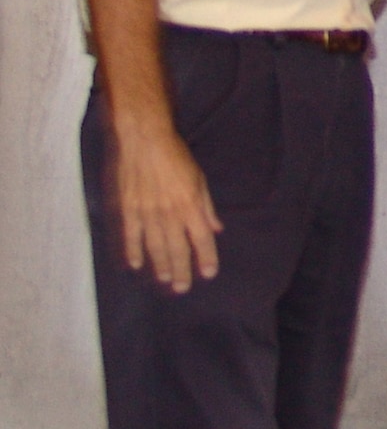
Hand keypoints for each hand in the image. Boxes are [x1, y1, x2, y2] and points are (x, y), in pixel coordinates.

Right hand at [113, 113, 221, 293]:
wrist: (144, 140)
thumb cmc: (176, 157)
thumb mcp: (199, 179)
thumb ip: (206, 207)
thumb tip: (215, 229)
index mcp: (190, 205)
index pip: (202, 239)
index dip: (206, 258)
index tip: (208, 273)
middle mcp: (170, 213)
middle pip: (177, 249)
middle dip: (182, 270)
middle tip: (183, 288)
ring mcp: (147, 213)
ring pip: (155, 247)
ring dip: (160, 265)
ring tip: (165, 280)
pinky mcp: (128, 209)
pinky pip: (131, 236)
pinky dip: (133, 251)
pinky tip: (136, 264)